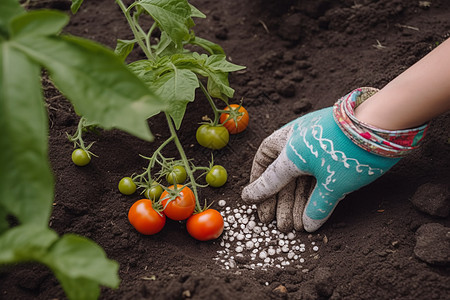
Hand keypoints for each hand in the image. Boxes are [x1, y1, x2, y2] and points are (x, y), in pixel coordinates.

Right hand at [241, 89, 400, 231]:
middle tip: (274, 224)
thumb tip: (308, 225)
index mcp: (288, 149)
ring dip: (294, 201)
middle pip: (280, 177)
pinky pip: (314, 173)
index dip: (258, 189)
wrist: (382, 122)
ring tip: (293, 226)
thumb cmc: (348, 151)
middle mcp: (297, 144)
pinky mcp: (330, 149)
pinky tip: (311, 211)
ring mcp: (314, 145)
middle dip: (278, 202)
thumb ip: (317, 205)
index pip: (267, 173)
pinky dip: (312, 192)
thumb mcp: (331, 183)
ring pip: (298, 177)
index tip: (249, 202)